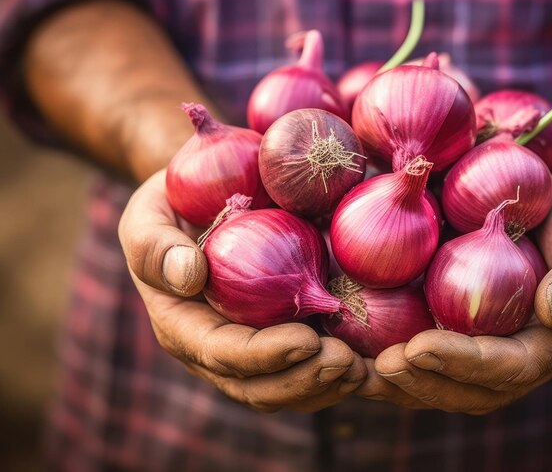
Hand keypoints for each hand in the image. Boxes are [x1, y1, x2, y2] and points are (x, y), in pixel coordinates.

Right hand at [119, 170, 365, 411]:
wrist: (203, 199)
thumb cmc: (172, 207)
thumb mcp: (148, 216)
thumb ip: (155, 246)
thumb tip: (187, 274)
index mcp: (184, 327)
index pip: (224, 354)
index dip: (265, 356)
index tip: (308, 340)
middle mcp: (218, 348)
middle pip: (260, 387)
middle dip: (304, 381)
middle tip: (348, 364)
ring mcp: (252, 346)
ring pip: (288, 387)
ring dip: (327, 384)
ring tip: (363, 369)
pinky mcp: (282, 333)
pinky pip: (308, 366)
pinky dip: (336, 369)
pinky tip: (369, 357)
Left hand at [356, 173, 551, 413]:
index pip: (510, 367)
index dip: (465, 363)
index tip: (419, 347)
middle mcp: (520, 355)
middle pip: (471, 390)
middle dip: (425, 383)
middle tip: (381, 366)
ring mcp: (489, 346)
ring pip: (444, 384)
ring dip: (402, 383)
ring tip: (360, 368)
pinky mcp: (462, 330)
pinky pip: (427, 357)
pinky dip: (391, 360)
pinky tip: (356, 349)